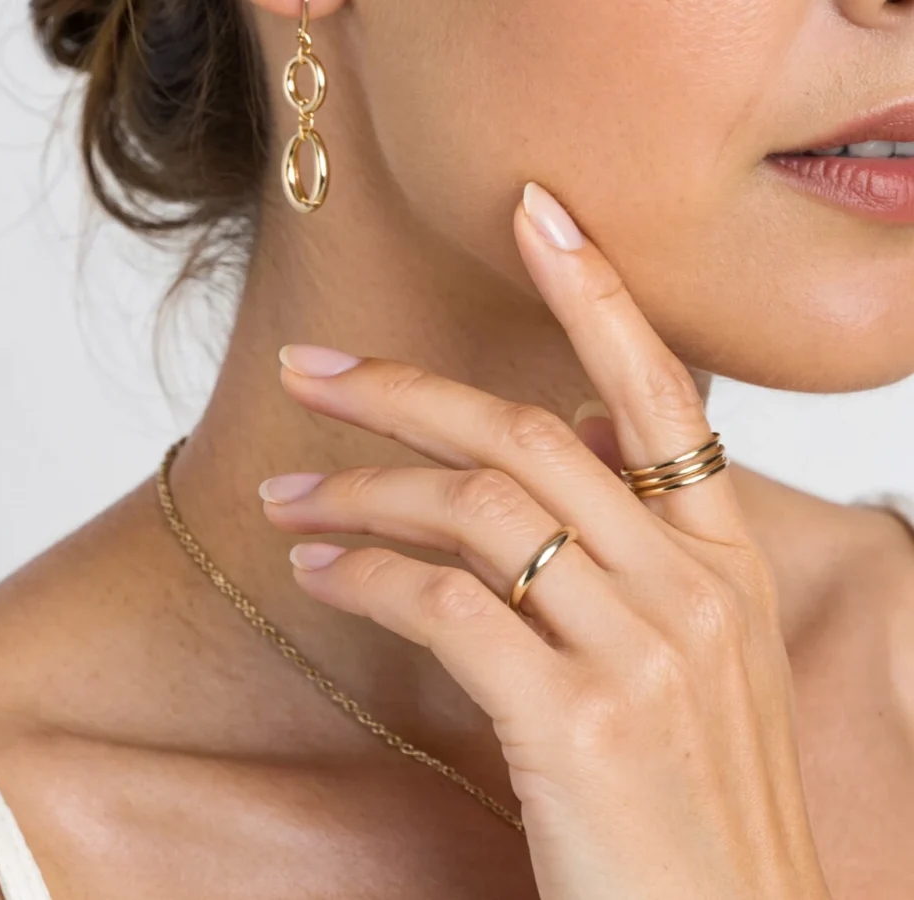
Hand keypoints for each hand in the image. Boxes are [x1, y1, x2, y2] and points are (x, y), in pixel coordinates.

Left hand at [260, 182, 831, 899]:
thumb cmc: (700, 808)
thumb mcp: (705, 659)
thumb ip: (650, 544)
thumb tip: (586, 437)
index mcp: (728, 560)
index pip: (662, 391)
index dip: (597, 291)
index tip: (536, 209)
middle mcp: (692, 587)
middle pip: (527, 436)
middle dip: (405, 392)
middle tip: (313, 370)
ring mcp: (642, 653)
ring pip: (476, 511)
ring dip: (364, 492)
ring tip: (290, 498)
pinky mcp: (579, 726)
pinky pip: (447, 608)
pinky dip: (368, 578)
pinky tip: (321, 576)